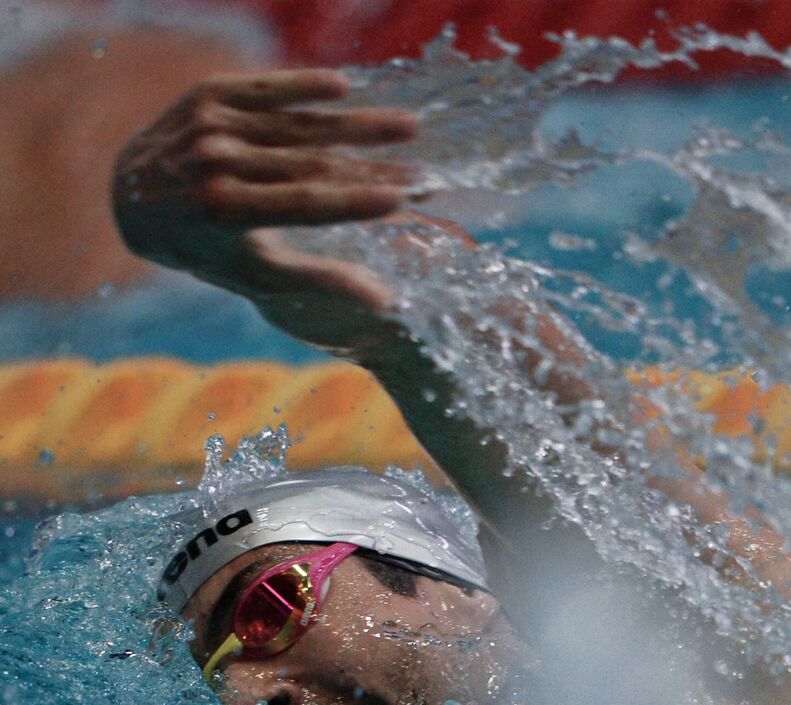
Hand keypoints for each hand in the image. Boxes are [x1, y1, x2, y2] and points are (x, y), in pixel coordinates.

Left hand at [112, 69, 418, 352]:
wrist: (131, 197)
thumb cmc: (208, 248)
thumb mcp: (258, 273)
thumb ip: (320, 279)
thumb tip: (386, 302)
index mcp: (224, 212)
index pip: (304, 204)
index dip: (355, 202)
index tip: (403, 200)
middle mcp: (213, 163)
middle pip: (312, 163)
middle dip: (375, 168)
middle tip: (427, 174)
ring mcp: (208, 124)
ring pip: (298, 125)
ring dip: (358, 125)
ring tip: (410, 127)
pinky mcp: (206, 95)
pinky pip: (264, 88)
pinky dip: (302, 85)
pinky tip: (344, 86)